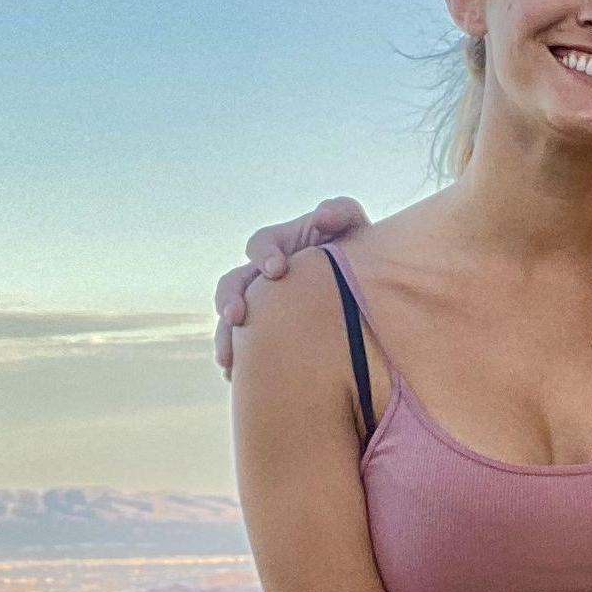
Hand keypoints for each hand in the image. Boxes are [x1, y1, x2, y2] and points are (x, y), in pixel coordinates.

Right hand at [212, 197, 370, 374]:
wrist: (366, 291)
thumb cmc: (356, 251)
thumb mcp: (353, 227)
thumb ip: (340, 212)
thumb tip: (321, 216)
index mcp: (279, 247)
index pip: (259, 244)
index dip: (263, 253)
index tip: (276, 269)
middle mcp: (261, 279)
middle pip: (232, 284)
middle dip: (229, 299)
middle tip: (236, 316)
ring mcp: (260, 310)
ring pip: (229, 323)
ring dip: (225, 338)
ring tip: (227, 360)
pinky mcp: (264, 338)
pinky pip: (243, 352)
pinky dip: (238, 365)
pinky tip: (237, 380)